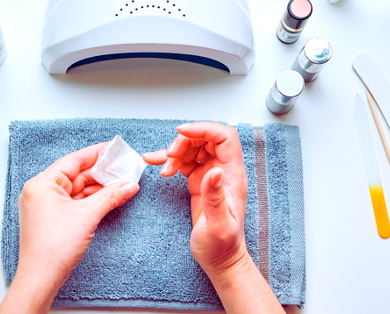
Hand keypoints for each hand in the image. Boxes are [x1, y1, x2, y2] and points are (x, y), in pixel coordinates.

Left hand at [0, 143, 138, 313]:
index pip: (73, 160)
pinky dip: (92, 200)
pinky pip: (75, 202)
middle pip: (76, 175)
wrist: (42, 278)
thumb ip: (110, 196)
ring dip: (99, 188)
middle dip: (101, 173)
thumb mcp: (87, 215)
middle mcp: (41, 191)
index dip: (96, 154)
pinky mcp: (52, 218)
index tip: (113, 149)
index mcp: (42, 183)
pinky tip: (109, 198)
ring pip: (77, 189)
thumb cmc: (53, 247)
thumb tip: (129, 185)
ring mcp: (46, 206)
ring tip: (122, 184)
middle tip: (123, 168)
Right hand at [143, 123, 283, 312]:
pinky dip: (169, 160)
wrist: (219, 260)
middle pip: (206, 138)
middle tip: (170, 156)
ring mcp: (211, 174)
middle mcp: (223, 170)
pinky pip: (184, 161)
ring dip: (175, 152)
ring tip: (163, 167)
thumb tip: (214, 170)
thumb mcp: (218, 225)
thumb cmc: (222, 246)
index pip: (224, 137)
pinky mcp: (199, 181)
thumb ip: (215, 197)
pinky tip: (156, 162)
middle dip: (185, 140)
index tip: (182, 133)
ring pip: (194, 147)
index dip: (204, 129)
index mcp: (232, 175)